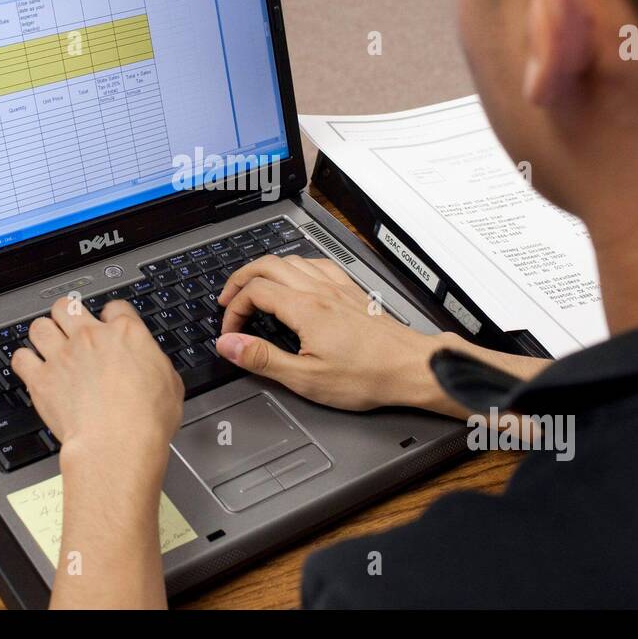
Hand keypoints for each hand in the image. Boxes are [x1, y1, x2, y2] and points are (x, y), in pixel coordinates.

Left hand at [11, 296, 184, 474]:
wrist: (117, 443)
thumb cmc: (146, 420)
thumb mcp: (170, 384)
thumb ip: (155, 364)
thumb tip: (152, 365)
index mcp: (126, 334)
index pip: (114, 306)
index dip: (111, 315)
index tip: (109, 325)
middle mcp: (90, 338)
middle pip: (68, 306)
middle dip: (68, 314)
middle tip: (71, 327)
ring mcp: (63, 356)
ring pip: (40, 326)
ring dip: (44, 334)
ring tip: (48, 345)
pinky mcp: (41, 379)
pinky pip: (20, 358)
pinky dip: (24, 362)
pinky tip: (32, 368)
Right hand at [216, 255, 547, 415]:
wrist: (410, 368)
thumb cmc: (367, 376)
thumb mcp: (306, 378)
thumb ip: (263, 359)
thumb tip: (229, 345)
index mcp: (304, 308)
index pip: (254, 291)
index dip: (233, 310)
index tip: (230, 333)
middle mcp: (319, 290)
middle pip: (267, 264)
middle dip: (240, 279)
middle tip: (227, 300)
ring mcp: (336, 286)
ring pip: (290, 259)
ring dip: (264, 270)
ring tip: (252, 288)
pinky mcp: (350, 290)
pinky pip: (315, 263)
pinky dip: (294, 267)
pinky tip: (294, 280)